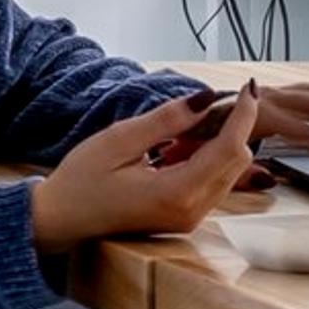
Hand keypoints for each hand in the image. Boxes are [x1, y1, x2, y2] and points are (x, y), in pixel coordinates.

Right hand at [30, 88, 265, 252]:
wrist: (61, 220)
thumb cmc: (80, 182)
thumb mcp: (118, 140)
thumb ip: (166, 120)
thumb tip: (206, 99)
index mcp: (176, 193)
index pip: (230, 149)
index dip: (243, 115)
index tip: (246, 88)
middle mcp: (191, 211)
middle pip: (237, 161)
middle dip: (230, 128)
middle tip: (202, 106)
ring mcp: (190, 217)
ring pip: (228, 171)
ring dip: (215, 144)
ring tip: (175, 133)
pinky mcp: (186, 216)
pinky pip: (213, 182)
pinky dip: (204, 159)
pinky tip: (173, 150)